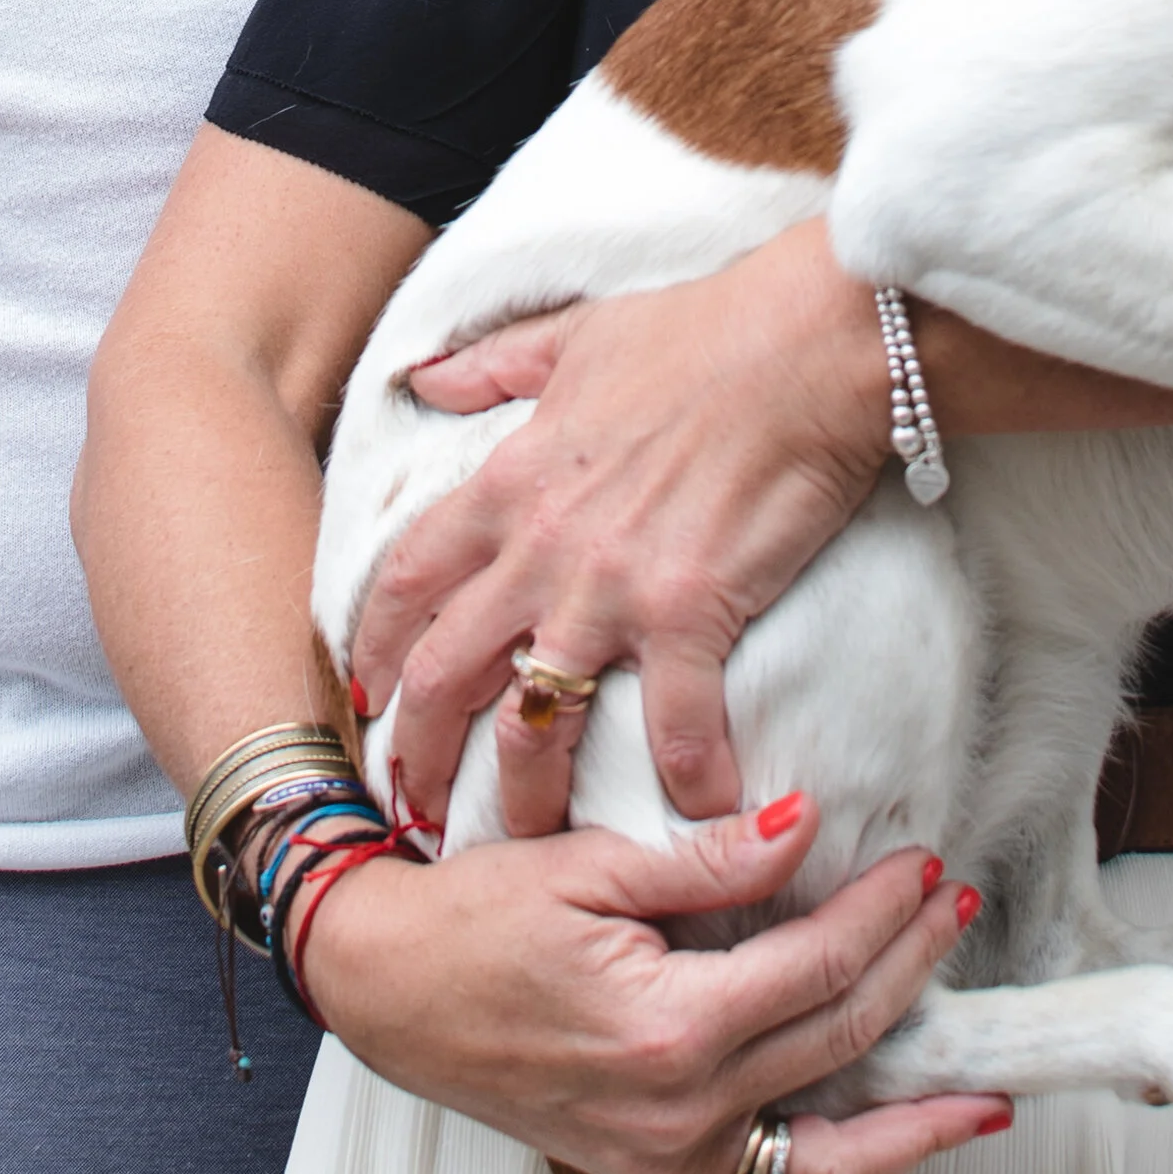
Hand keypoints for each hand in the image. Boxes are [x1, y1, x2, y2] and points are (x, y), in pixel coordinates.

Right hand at [303, 786, 1007, 1173]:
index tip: (918, 863)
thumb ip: (705, 858)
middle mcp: (678, 1107)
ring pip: (831, 1131)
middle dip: (909, 965)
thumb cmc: (470, 921)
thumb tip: (800, 828)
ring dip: (913, 1088)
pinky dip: (861, 1160)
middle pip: (837, 1035)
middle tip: (952, 903)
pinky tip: (914, 1134)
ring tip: (977, 1061)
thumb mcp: (588, 864)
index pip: (814, 964)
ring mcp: (671, 1150)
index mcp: (665, 1027)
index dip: (880, 911)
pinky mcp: (661, 1165)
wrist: (388, 989)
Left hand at [357, 222, 887, 834]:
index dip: (375, 649)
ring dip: (525, 796)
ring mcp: (609, 587)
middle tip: (418, 806)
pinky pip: (670, 728)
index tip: (368, 699)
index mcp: (508, 480)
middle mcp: (541, 545)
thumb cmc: (700, 333)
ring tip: (530, 840)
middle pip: (445, 671)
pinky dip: (683, 781)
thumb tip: (422, 377)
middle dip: (419, 751)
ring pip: (534, 723)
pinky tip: (699, 811)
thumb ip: (493, 367)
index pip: (406, 580)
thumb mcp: (574, 336)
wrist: (803, 344)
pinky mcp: (690, 613)